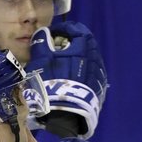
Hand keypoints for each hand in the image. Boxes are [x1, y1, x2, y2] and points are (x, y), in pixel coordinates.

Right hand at [29, 20, 107, 138]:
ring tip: (64, 66)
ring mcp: (100, 73)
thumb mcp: (42, 58)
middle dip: (71, 44)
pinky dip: (82, 73)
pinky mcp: (100, 89)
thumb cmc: (52, 79)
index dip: (63, 29)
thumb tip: (43, 32)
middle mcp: (96, 56)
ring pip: (88, 60)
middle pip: (84, 44)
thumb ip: (42, 41)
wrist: (66, 111)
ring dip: (77, 59)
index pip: (76, 29)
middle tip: (57, 50)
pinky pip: (90, 75)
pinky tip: (72, 80)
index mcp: (84, 45)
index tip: (52, 34)